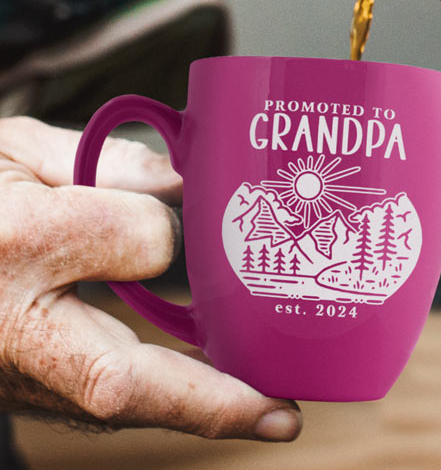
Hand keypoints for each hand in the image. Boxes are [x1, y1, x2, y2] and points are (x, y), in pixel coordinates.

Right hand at [0, 117, 301, 440]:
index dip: (172, 232)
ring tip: (271, 412)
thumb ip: (104, 163)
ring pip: (116, 404)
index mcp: (13, 240)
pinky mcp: (27, 384)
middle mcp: (11, 326)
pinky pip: (105, 398)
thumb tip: (184, 182)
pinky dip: (167, 398)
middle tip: (283, 418)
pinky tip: (218, 390)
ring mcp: (15, 371)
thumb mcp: (18, 152)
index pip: (121, 241)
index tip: (200, 214)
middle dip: (208, 402)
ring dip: (198, 411)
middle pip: (117, 379)